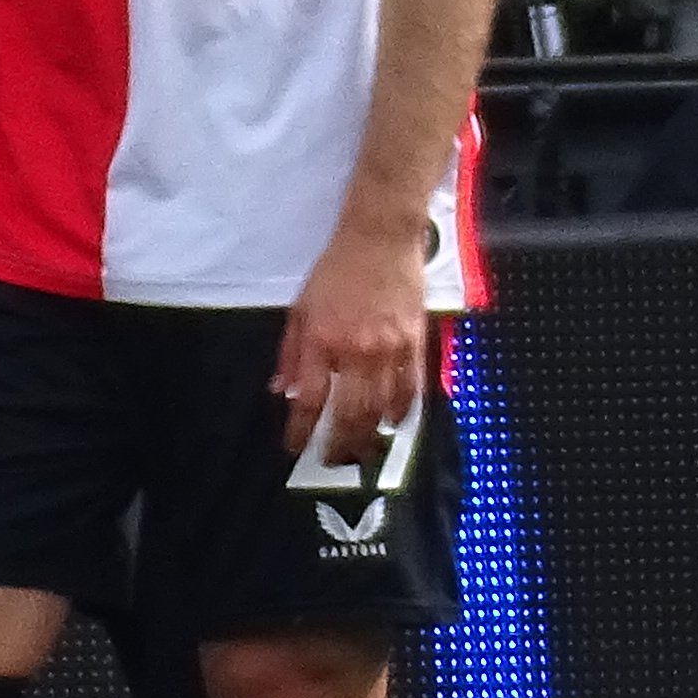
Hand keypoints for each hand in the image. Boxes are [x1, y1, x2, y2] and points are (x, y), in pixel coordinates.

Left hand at [273, 217, 433, 466]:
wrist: (380, 237)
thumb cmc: (336, 269)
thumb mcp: (301, 306)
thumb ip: (291, 352)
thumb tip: (283, 390)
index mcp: (322, 339)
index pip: (310, 398)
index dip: (301, 429)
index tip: (294, 447)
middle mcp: (356, 349)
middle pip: (349, 412)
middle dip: (339, 443)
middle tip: (332, 459)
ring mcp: (389, 347)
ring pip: (381, 407)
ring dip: (370, 435)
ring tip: (361, 451)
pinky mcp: (414, 341)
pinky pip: (411, 387)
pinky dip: (402, 411)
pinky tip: (393, 422)